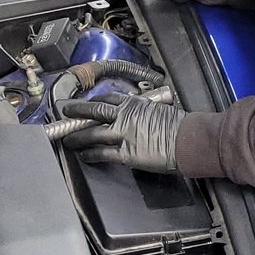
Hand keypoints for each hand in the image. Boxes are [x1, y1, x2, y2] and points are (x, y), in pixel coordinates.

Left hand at [60, 95, 184, 172]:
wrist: (188, 139)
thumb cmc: (180, 125)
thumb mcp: (159, 109)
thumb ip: (145, 111)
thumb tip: (142, 114)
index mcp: (135, 104)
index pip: (108, 98)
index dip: (94, 101)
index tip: (86, 103)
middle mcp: (125, 116)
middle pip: (94, 111)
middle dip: (77, 111)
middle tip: (66, 111)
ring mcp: (123, 135)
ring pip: (92, 133)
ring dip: (77, 136)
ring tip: (67, 139)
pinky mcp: (126, 153)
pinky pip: (102, 153)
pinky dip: (90, 154)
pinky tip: (84, 156)